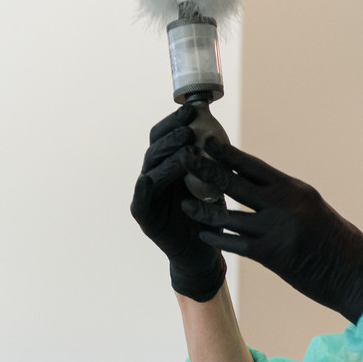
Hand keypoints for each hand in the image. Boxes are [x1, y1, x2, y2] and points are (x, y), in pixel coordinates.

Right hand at [131, 106, 226, 300]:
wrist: (203, 251)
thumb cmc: (209, 215)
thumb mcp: (213, 182)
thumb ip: (211, 161)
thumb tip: (221, 133)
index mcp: (168, 165)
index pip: (165, 136)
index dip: (175, 121)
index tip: (193, 110)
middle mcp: (154, 175)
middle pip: (156, 147)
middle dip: (172, 134)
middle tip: (190, 126)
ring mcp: (147, 195)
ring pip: (151, 169)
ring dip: (166, 156)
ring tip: (184, 147)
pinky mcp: (144, 215)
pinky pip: (142, 198)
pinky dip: (145, 188)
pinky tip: (150, 180)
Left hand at [180, 143, 362, 322]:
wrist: (356, 274)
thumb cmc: (340, 243)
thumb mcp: (314, 210)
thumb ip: (288, 200)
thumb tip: (262, 191)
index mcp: (295, 189)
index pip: (254, 166)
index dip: (227, 154)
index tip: (207, 143)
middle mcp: (284, 204)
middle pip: (235, 183)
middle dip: (206, 170)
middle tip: (183, 160)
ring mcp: (276, 229)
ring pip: (228, 215)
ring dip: (203, 210)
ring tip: (184, 203)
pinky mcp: (271, 255)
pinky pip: (235, 244)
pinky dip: (217, 238)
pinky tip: (203, 234)